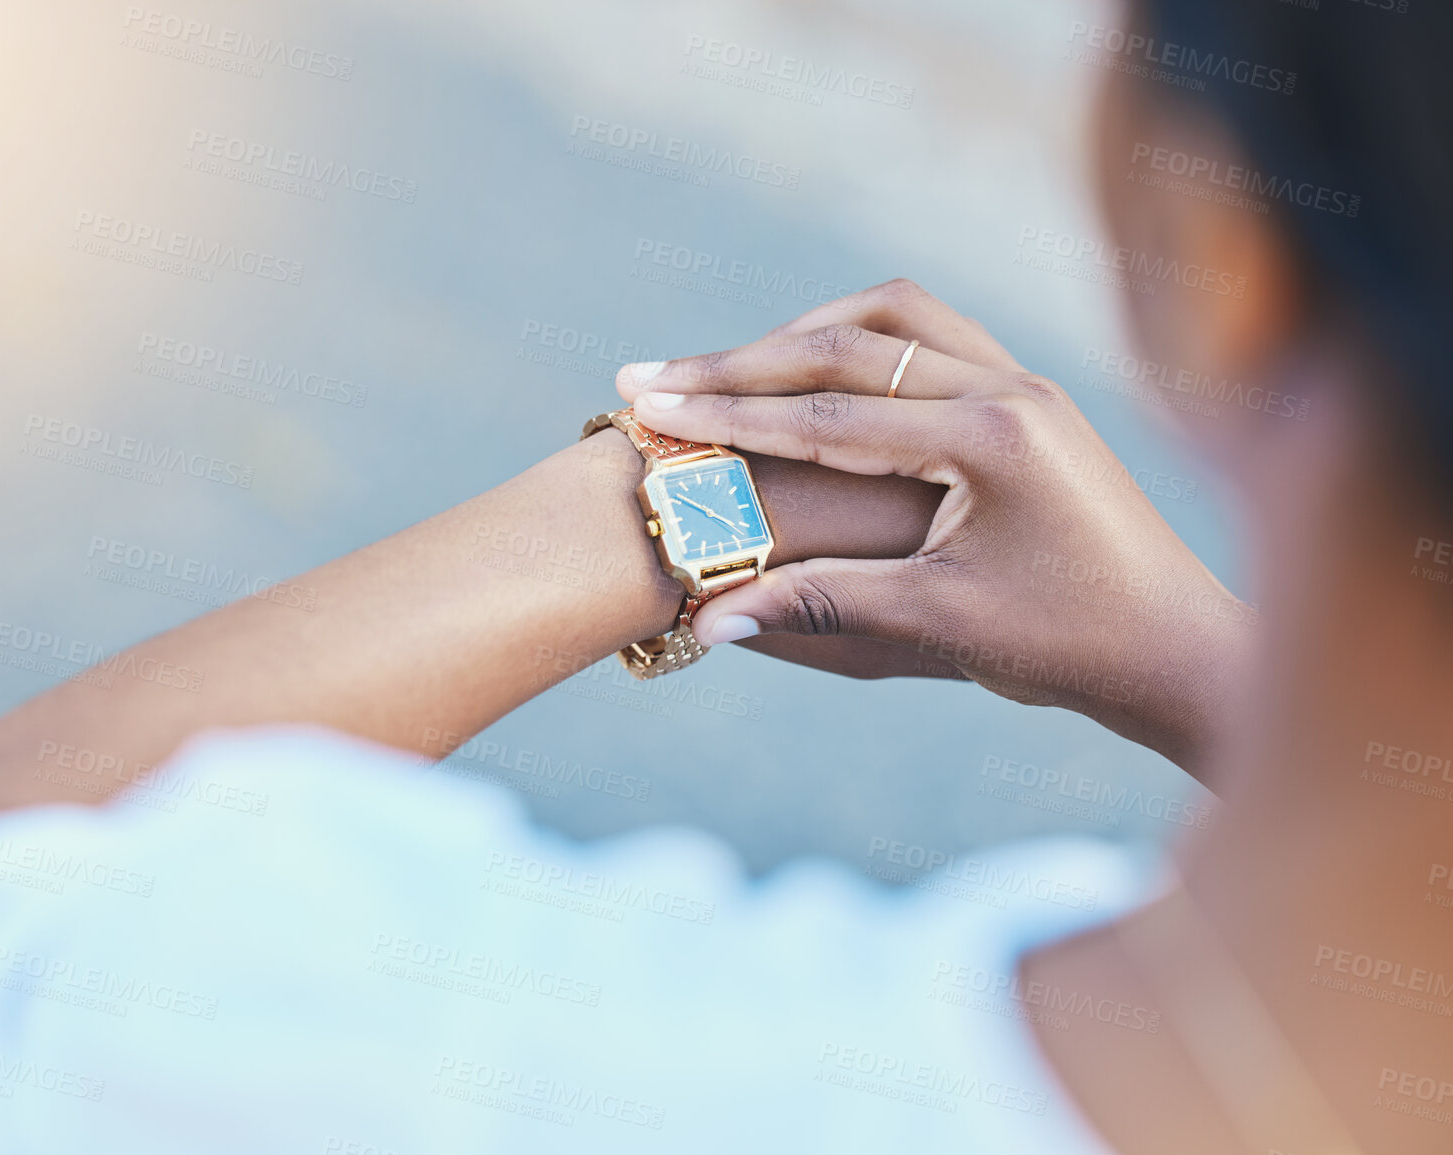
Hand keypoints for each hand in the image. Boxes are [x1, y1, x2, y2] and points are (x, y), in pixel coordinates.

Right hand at [616, 280, 1257, 776]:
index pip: (827, 412)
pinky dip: (862, 343)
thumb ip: (820, 603)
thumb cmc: (1068, 645)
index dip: (725, 411)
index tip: (646, 401)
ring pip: (893, 316)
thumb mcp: (936, 625)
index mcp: (989, 438)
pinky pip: (930, 337)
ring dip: (805, 334)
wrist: (1175, 649)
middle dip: (742, 361)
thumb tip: (708, 620)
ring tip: (730, 367)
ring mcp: (1024, 384)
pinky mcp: (1030, 398)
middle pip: (848, 343)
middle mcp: (1009, 388)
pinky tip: (820, 374)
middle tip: (656, 376)